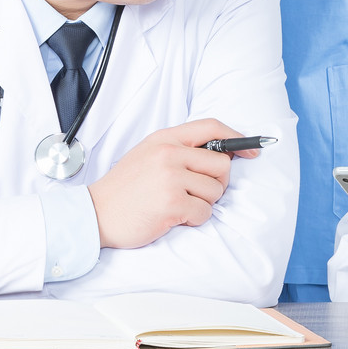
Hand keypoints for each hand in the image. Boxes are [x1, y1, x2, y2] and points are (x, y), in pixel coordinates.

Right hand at [88, 118, 248, 248]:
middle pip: (222, 165)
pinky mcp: (171, 204)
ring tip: (177, 205)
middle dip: (217, 183)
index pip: (212, 127)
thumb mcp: (149, 154)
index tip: (253, 150)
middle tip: (197, 193)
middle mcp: (169, 154)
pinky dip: (194, 220)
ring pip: (216, 191)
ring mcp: (170, 178)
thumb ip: (179, 149)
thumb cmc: (125, 188)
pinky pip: (204, 213)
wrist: (94, 214)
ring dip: (203, 204)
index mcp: (165, 138)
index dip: (237, 138)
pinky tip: (173, 218)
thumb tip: (220, 153)